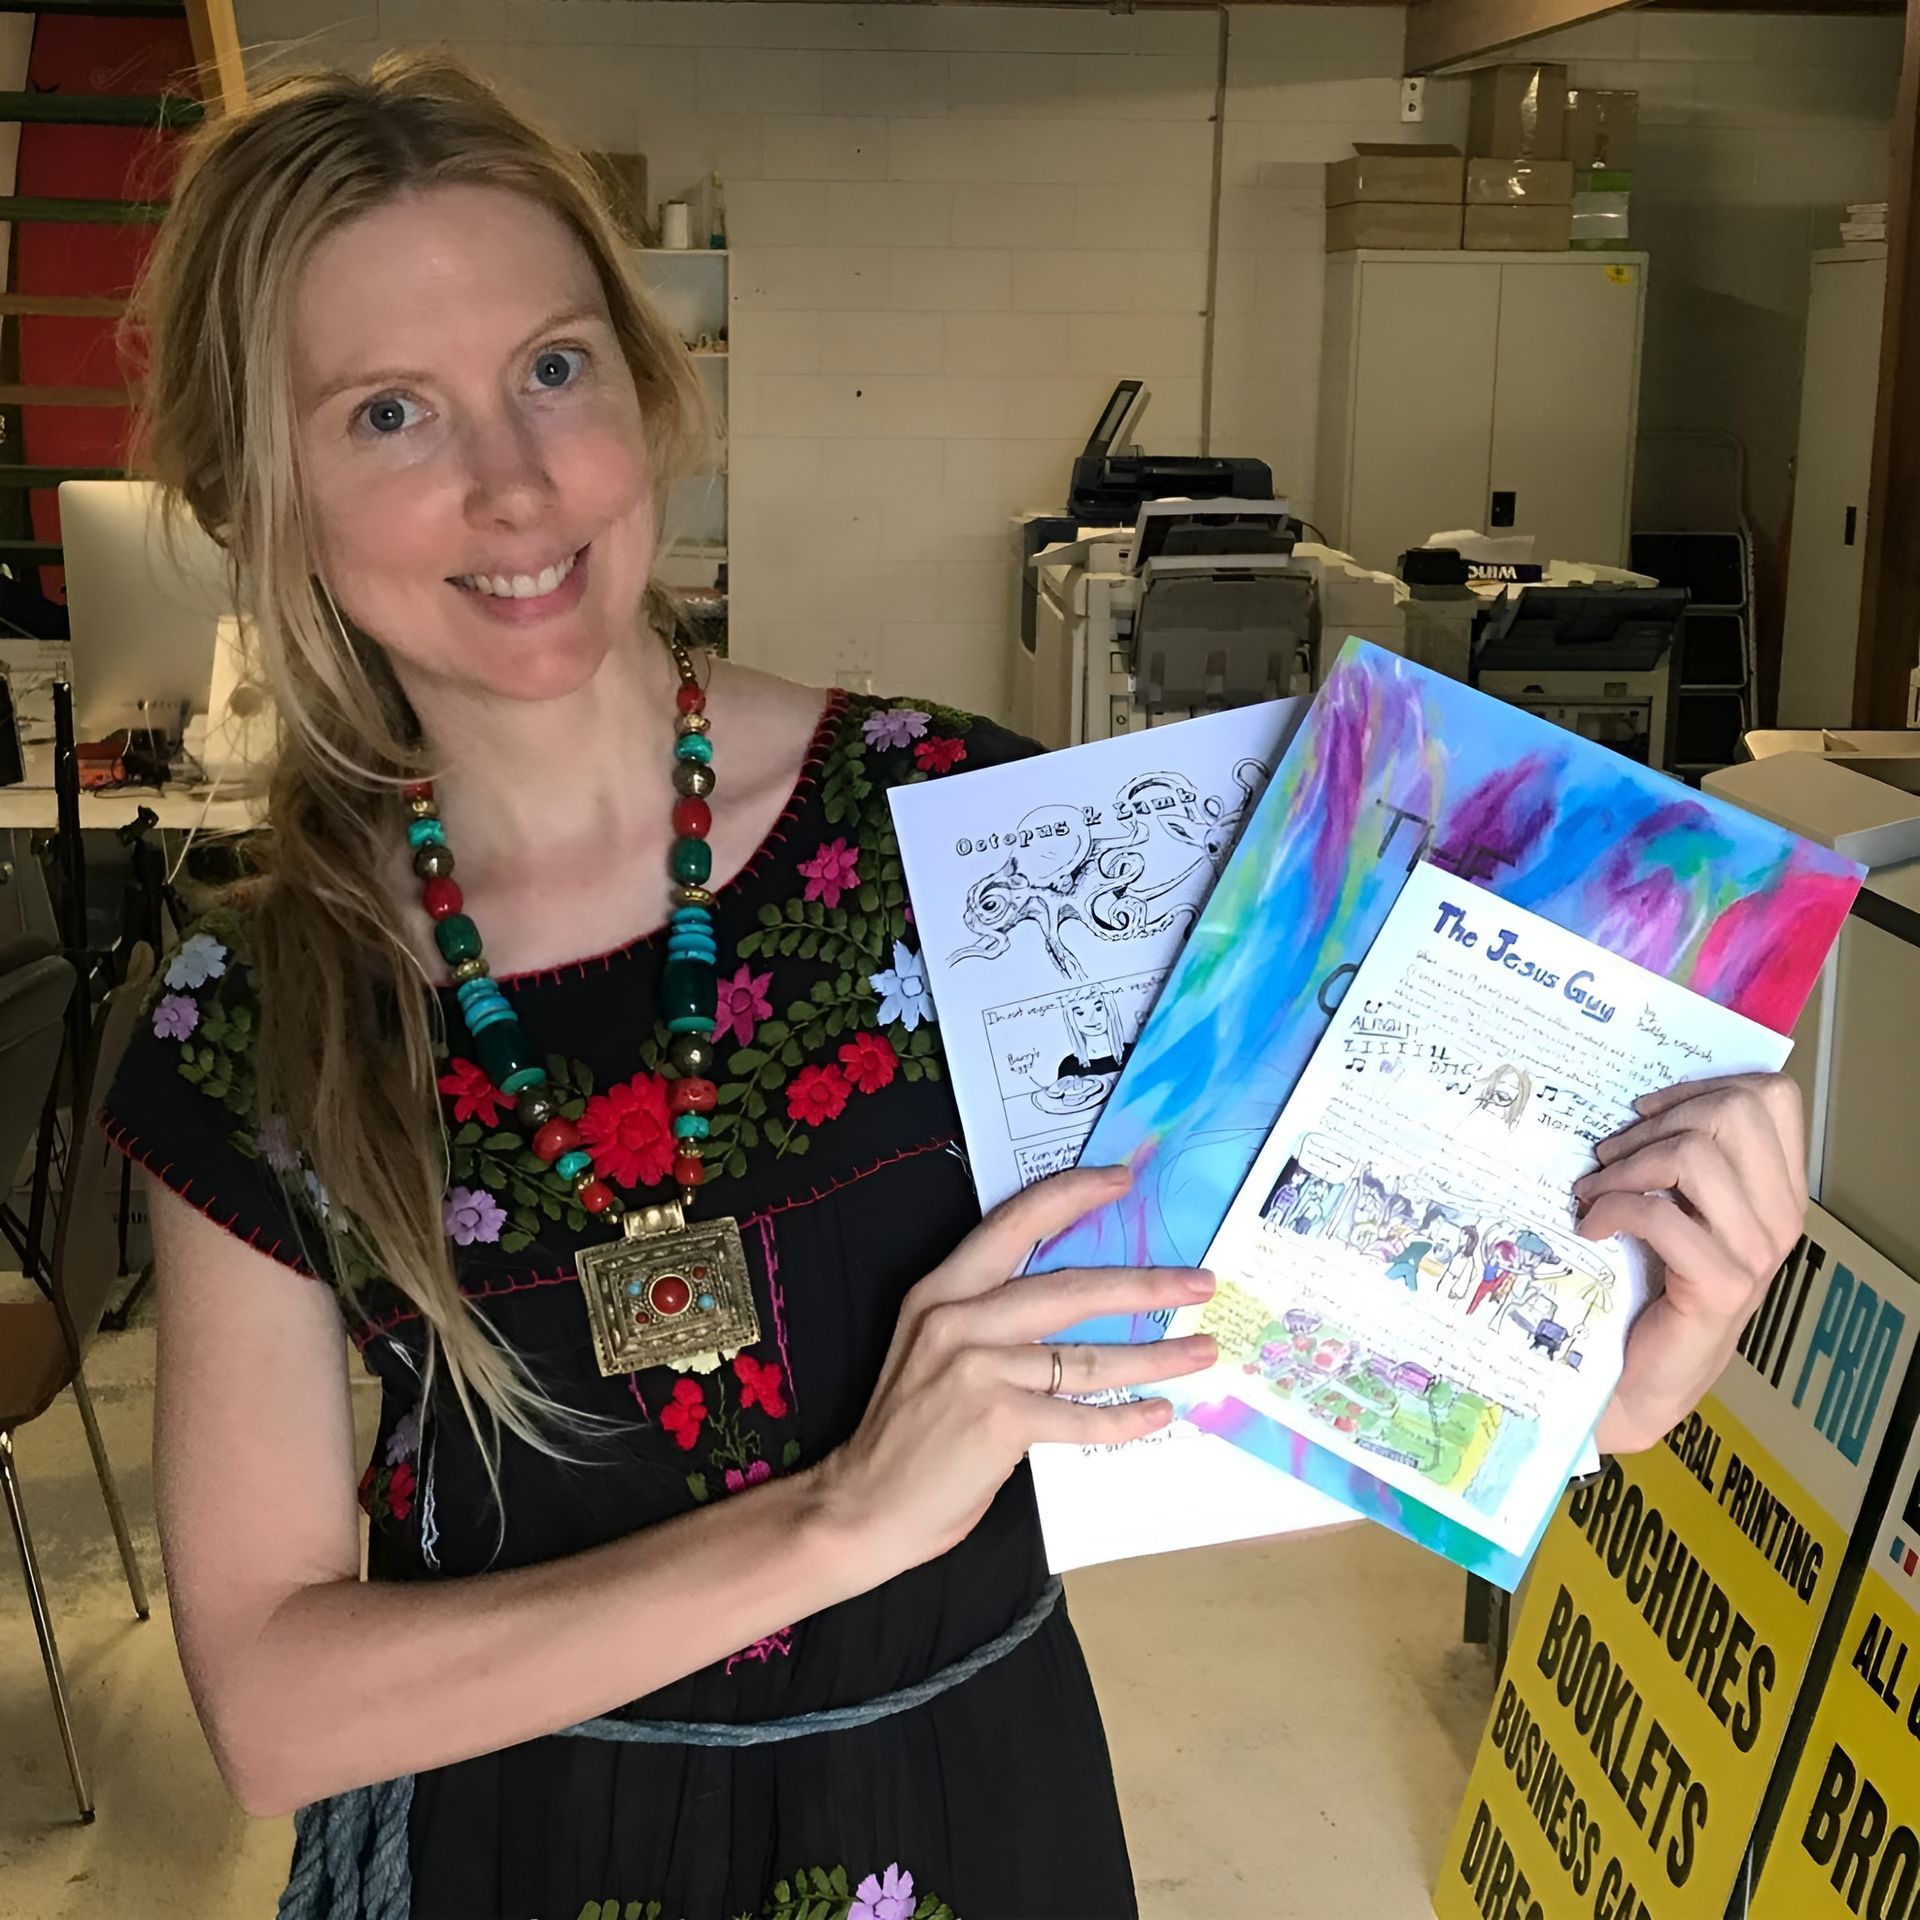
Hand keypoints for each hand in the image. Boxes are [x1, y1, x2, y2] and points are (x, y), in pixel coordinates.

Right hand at [809, 1165, 1216, 1582]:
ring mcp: (978, 1369)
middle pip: (1070, 1288)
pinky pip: (1080, 1415)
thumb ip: (990, 1319)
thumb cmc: (908, 1431)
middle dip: (1146, 1285)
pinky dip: (1126, 1418)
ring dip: (1156, 1357)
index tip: (1123, 1179)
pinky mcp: (998, 1420)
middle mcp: (958, 1319)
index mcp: (942, 1291)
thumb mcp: (935, 1350)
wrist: (862, 1505)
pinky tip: (1158, 1413)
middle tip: (1201, 1282)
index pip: (1015, 1223)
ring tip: (1202, 1352)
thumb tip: (1078, 1302)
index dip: (1072, 1196)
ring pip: (1088, 1357)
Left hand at [1574, 1073, 1805, 1453]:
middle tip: (1609, 1154)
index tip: (1646, 1110)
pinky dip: (1612, 1210)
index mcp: (1778, 1189)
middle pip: (1734, 1114)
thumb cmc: (1658, 1284)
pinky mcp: (1720, 1284)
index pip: (1771, 1099)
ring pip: (1694, 1157)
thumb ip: (1685, 1159)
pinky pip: (1659, 1213)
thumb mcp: (1681, 1208)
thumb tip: (1642, 1104)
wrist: (1649, 1371)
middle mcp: (1781, 1216)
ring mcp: (1756, 1252)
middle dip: (1657, 1123)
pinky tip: (1592, 1226)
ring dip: (1625, 1166)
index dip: (1702, 1087)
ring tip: (1592, 1190)